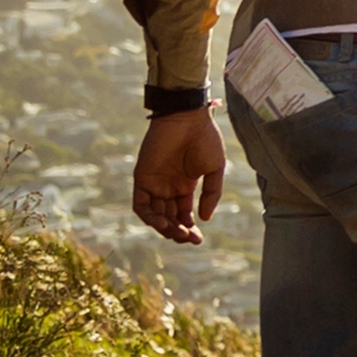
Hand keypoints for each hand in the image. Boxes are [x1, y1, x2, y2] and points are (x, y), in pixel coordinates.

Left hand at [130, 108, 225, 244]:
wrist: (187, 118)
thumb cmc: (204, 139)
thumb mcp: (215, 170)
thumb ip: (211, 194)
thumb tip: (205, 218)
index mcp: (185, 185)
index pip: (182, 214)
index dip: (189, 228)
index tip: (199, 239)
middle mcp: (168, 187)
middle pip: (169, 218)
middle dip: (179, 232)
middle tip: (190, 238)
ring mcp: (154, 183)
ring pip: (155, 215)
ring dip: (165, 228)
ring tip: (179, 233)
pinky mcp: (142, 178)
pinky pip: (141, 205)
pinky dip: (150, 217)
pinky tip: (164, 223)